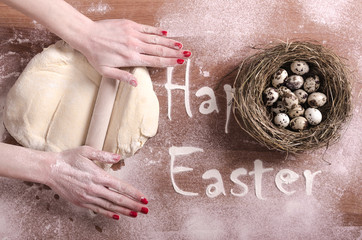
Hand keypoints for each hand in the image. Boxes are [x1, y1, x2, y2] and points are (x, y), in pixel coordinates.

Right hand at [46, 146, 147, 218]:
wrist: (50, 170)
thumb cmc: (68, 158)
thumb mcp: (86, 151)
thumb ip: (104, 155)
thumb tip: (118, 157)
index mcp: (98, 176)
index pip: (121, 187)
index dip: (134, 193)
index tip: (144, 198)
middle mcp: (94, 188)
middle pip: (118, 199)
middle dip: (134, 205)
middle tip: (145, 210)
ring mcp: (87, 197)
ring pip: (109, 207)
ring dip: (124, 211)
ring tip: (135, 214)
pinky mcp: (81, 202)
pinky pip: (97, 210)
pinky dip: (108, 214)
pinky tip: (116, 216)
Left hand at [76, 19, 190, 85]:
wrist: (86, 35)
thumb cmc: (95, 55)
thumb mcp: (106, 71)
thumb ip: (122, 77)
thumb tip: (136, 83)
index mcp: (130, 58)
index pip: (155, 61)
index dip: (169, 62)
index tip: (180, 63)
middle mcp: (134, 46)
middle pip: (159, 50)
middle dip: (175, 53)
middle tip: (188, 55)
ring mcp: (133, 34)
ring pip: (156, 39)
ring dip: (170, 42)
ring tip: (182, 45)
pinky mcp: (130, 25)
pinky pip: (147, 28)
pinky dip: (157, 31)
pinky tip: (167, 34)